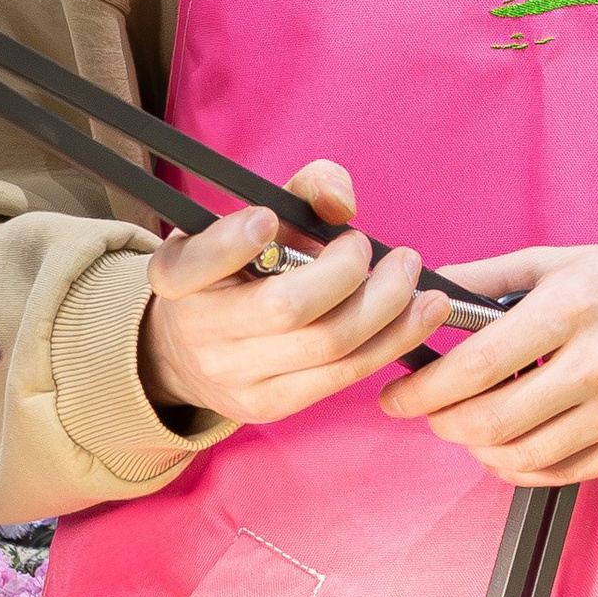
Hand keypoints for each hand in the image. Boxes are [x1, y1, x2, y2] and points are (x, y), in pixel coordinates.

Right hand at [139, 160, 448, 426]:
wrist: (193, 352)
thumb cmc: (238, 271)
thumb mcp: (253, 221)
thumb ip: (301, 191)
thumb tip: (341, 202)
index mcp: (177, 275)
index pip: (197, 262)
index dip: (232, 242)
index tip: (269, 218)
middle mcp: (197, 330)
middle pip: (286, 308)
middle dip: (346, 272)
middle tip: (367, 246)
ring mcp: (234, 376)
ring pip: (328, 344)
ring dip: (388, 306)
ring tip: (410, 275)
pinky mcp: (270, 405)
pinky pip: (345, 374)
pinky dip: (393, 339)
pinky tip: (420, 313)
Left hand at [379, 241, 597, 487]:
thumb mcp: (569, 260)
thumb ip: (493, 277)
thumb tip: (426, 292)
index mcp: (575, 305)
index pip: (478, 363)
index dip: (424, 388)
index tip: (396, 395)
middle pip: (492, 420)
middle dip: (442, 423)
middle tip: (428, 413)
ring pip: (522, 454)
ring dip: (477, 448)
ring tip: (468, 427)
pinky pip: (562, 473)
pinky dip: (519, 468)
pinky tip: (507, 449)